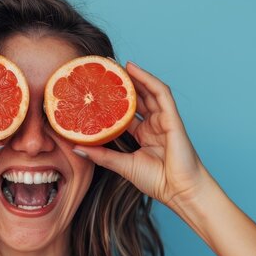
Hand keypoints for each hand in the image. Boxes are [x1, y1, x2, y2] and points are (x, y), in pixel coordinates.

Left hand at [73, 61, 210, 208]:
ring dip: (132, 76)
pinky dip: (147, 79)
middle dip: (120, 83)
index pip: (124, 112)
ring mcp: (163, 119)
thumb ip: (101, 155)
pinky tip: (133, 69)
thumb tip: (75, 148)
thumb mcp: (121, 165)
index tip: (93, 91)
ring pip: (147, 90)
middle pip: (135, 98)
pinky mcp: (172, 117)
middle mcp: (153, 124)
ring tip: (113, 64)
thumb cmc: (156, 181)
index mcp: (143, 134)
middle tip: (101, 70)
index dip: (110, 101)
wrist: (180, 192)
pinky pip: (160, 92)